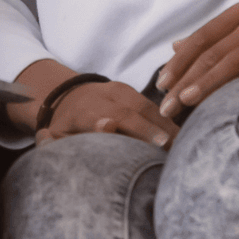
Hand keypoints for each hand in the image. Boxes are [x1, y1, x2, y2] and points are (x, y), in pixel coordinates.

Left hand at [8, 59, 179, 146]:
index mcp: (85, 109)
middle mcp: (105, 96)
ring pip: (148, 107)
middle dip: (153, 129)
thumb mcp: (55, 135)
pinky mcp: (134, 92)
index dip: (121, 124)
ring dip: (167, 126)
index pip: (104, 115)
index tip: (141, 137)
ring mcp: (122, 91)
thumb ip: (55, 140)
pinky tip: (182, 138)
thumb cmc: (64, 126)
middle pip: (133, 111)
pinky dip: (168, 122)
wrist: (69, 96)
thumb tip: (64, 137)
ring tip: (184, 145)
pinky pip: (154, 107)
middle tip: (171, 148)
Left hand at [156, 0, 238, 118]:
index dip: (178, 62)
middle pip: (212, 53)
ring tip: (189, 100)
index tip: (160, 85)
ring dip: (209, 80)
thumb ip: (216, 34)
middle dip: (185, 80)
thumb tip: (178, 45)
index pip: (200, 39)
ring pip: (235, 57)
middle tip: (166, 106)